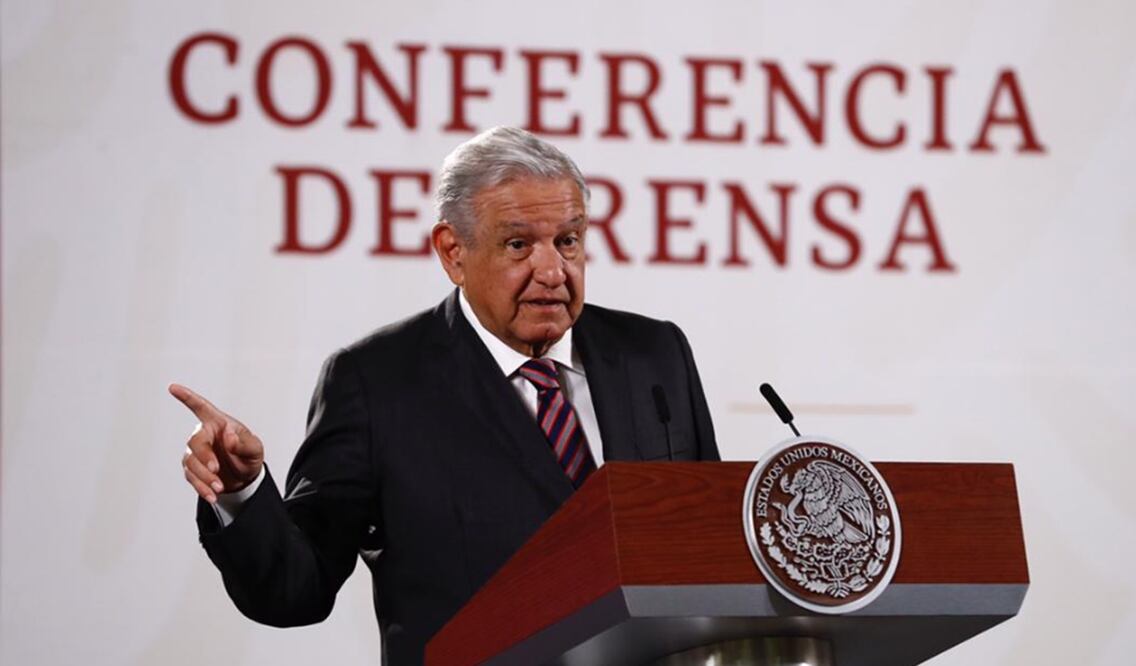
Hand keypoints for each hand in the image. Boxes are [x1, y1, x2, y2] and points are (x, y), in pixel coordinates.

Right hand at [170, 383, 264, 502]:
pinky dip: (202, 488)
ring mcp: (196, 453)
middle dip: (204, 457)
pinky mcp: (193, 469)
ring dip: (204, 477)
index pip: (200, 407)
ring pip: (191, 463)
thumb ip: (244, 442)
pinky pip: (192, 478)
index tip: (173, 387)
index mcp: (217, 423)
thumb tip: (227, 437)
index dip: (187, 397)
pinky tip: (212, 496)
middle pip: (195, 442)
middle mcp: (203, 435)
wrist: (245, 477)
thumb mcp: (255, 448)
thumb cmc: (249, 455)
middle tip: (216, 470)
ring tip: (220, 488)